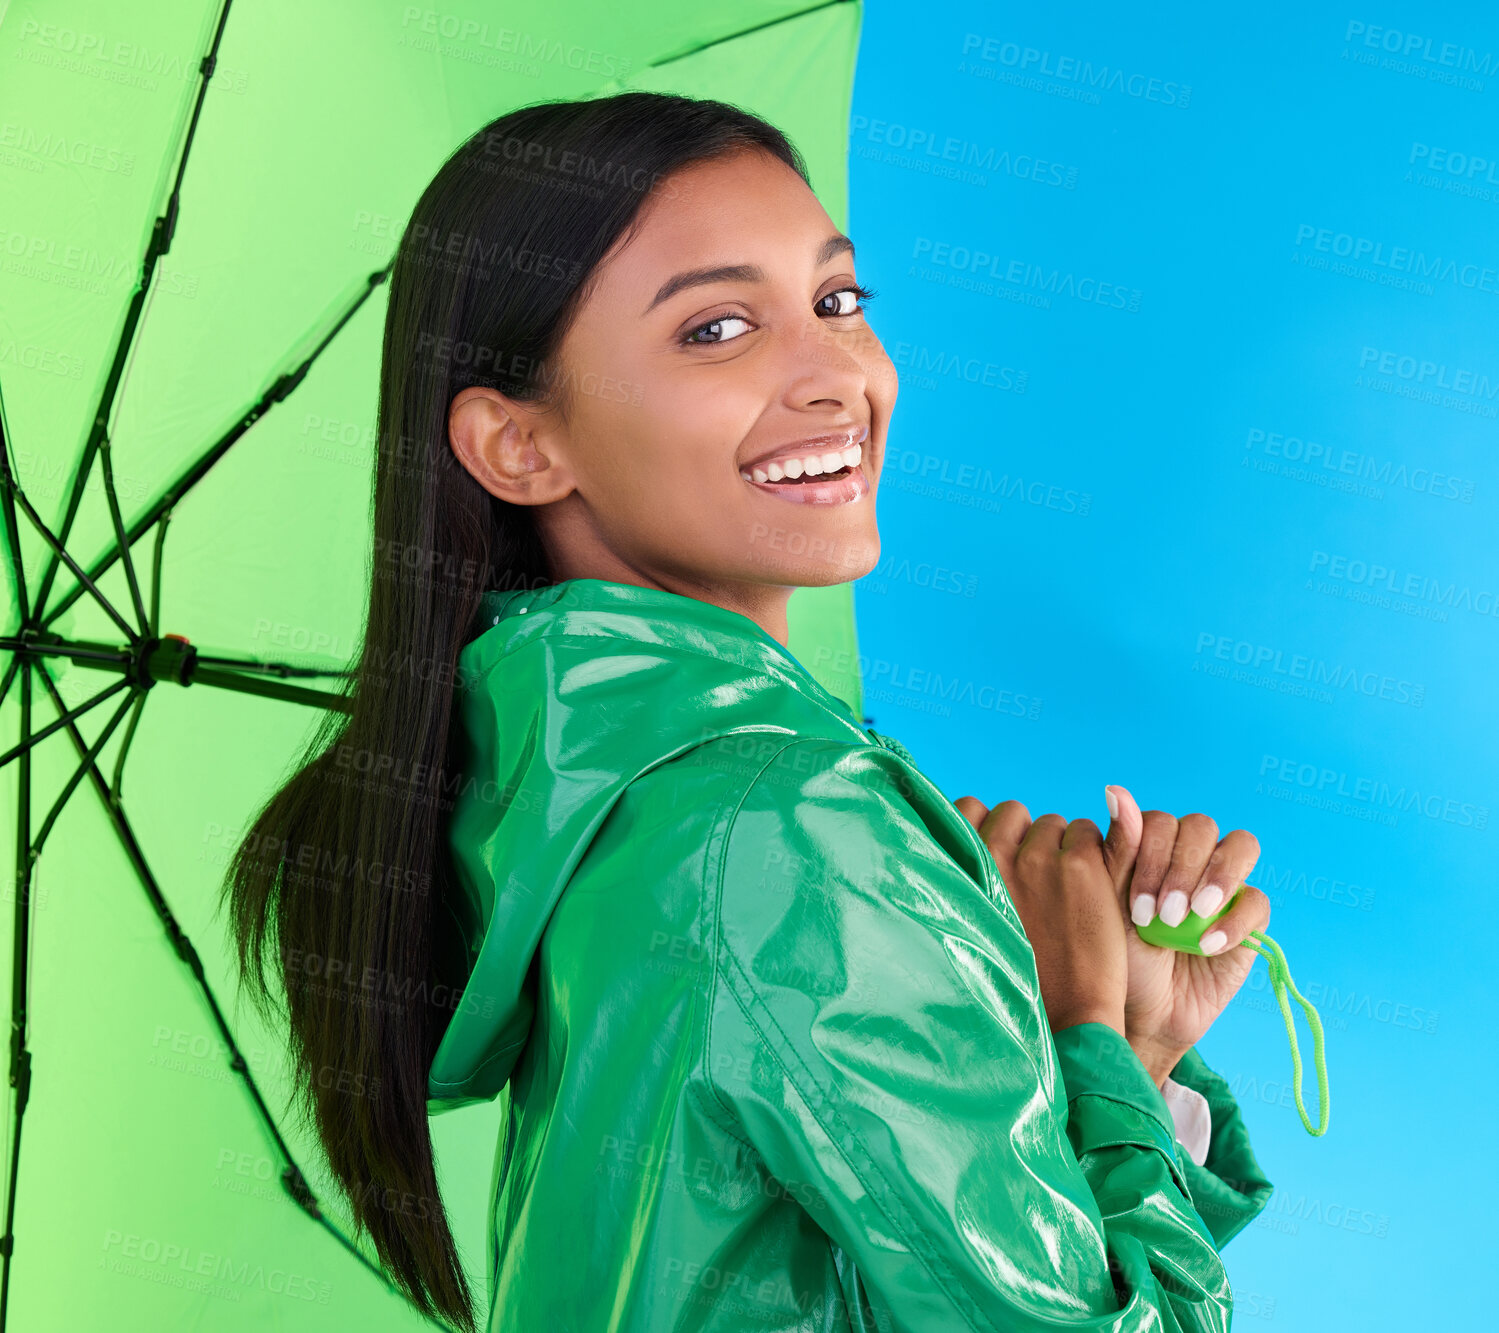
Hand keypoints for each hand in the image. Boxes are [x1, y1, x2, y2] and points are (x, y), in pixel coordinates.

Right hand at [952, 795, 1135, 1037]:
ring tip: (1064, 897)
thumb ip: (970, 865)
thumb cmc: (1011, 974)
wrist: (1060, 1018)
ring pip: (1054, 824)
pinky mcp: (1080, 865)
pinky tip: (1089, 898)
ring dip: (1061, 849)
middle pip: (1013, 812)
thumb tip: (971, 807)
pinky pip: (1088, 835)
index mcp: (961, 867)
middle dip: (1026, 838)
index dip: (988, 830)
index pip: (968, 809)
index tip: (1001, 861)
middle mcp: (993, 854)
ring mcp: (1038, 858)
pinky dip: (1093, 859)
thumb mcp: (974, 915)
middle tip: (1036, 887)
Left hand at [1104, 784, 1271, 1083]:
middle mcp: (1188, 857)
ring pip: (1240, 846)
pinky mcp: (1249, 919)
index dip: (1152, 855)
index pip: (1162, 821)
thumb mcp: (1105, 904)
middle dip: (1181, 868)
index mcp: (1148, 846)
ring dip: (1215, 877)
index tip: (1135, 906)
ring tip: (1190, 917)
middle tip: (1163, 914)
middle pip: (1201, 826)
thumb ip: (1116, 849)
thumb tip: (1114, 789)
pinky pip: (1258, 901)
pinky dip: (1233, 920)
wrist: (1136, 1012)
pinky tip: (1205, 945)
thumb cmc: (1112, 955)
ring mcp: (1222, 884)